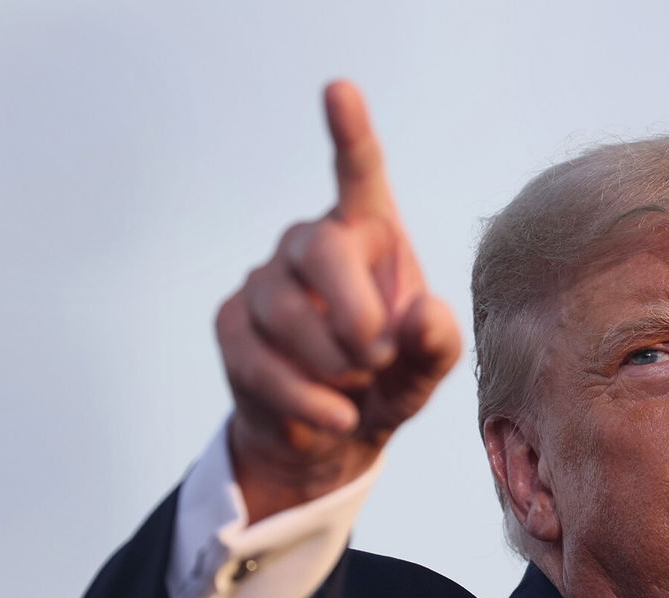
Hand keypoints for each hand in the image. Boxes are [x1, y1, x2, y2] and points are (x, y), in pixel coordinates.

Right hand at [215, 81, 461, 522]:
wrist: (338, 436)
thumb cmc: (392, 380)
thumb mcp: (427, 367)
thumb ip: (437, 343)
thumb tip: (423, 313)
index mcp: (369, 234)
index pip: (358, 174)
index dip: (350, 133)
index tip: (339, 90)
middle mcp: (313, 244)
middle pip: (321, 249)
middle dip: (356, 315)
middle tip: (380, 355)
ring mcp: (265, 281)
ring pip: (288, 313)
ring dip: (336, 364)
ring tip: (358, 383)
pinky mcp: (232, 325)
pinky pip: (261, 361)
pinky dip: (308, 398)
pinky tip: (337, 415)